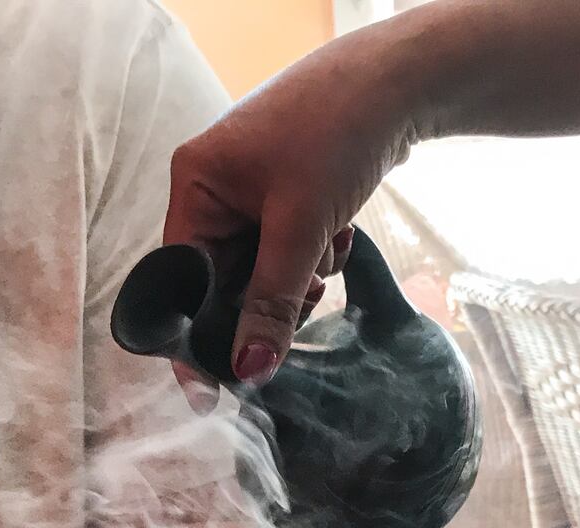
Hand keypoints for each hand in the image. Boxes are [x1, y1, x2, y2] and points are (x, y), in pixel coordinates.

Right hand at [165, 24, 417, 392]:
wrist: (397, 86)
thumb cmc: (335, 133)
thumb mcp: (300, 228)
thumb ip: (272, 303)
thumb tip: (249, 370)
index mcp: (196, 186)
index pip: (182, 278)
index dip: (200, 333)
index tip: (215, 389)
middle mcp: (215, 190)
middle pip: (227, 282)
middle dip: (270, 297)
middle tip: (307, 293)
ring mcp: (252, 194)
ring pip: (265, 273)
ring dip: (301, 277)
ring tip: (329, 248)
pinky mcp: (289, 198)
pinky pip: (292, 253)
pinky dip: (318, 255)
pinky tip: (341, 233)